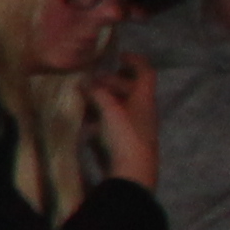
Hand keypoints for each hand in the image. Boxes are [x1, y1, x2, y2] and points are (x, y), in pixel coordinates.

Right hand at [82, 47, 161, 183]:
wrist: (133, 174)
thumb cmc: (125, 137)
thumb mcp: (110, 111)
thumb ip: (98, 93)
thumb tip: (85, 81)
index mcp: (144, 99)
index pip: (146, 72)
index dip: (134, 60)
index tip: (117, 55)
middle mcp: (143, 109)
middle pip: (130, 87)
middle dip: (111, 80)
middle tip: (90, 80)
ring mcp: (134, 125)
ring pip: (120, 104)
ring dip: (104, 98)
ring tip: (83, 97)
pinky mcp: (124, 140)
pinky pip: (113, 120)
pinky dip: (101, 115)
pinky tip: (85, 120)